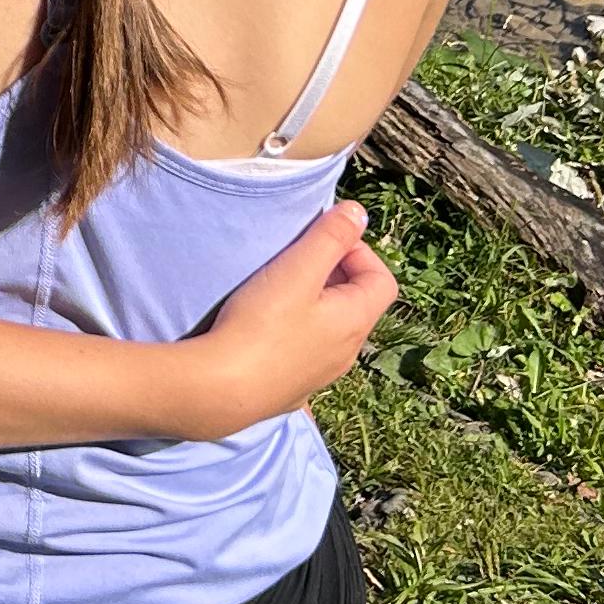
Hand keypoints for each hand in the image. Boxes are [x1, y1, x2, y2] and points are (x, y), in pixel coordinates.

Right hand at [202, 203, 396, 424]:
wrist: (221, 389)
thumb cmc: (262, 325)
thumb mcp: (297, 270)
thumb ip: (330, 237)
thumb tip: (358, 213)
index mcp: (355, 321)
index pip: (382, 280)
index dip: (358, 252)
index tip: (321, 242)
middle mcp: (347, 352)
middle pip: (356, 304)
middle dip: (333, 274)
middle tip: (295, 260)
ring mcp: (321, 375)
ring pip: (330, 329)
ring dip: (314, 304)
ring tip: (277, 291)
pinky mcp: (292, 389)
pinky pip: (305, 352)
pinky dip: (295, 331)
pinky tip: (264, 329)